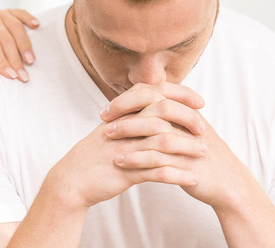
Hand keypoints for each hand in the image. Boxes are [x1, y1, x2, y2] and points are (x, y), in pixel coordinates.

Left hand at [0, 8, 38, 81]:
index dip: (1, 60)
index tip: (10, 75)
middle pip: (5, 37)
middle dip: (15, 58)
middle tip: (23, 75)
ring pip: (15, 27)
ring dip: (25, 45)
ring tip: (31, 61)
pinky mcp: (8, 12)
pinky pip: (20, 13)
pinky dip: (29, 18)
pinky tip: (37, 26)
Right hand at [43, 83, 206, 207]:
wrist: (71, 180)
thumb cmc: (94, 157)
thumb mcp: (111, 130)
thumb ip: (131, 118)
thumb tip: (156, 108)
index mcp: (122, 116)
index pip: (153, 93)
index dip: (179, 94)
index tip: (199, 102)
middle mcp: (123, 128)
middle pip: (161, 113)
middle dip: (187, 118)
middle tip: (203, 129)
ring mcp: (124, 149)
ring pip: (162, 142)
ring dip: (187, 147)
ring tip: (204, 153)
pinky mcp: (125, 172)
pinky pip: (157, 171)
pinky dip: (178, 175)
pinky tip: (193, 179)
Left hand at [103, 83, 253, 210]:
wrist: (227, 183)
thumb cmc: (200, 155)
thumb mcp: (186, 130)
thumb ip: (166, 116)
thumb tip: (138, 104)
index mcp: (188, 112)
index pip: (156, 93)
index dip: (130, 98)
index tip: (108, 108)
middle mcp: (190, 123)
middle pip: (156, 106)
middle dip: (127, 110)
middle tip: (104, 119)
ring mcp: (191, 144)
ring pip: (157, 131)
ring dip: (129, 132)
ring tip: (107, 136)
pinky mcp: (189, 166)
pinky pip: (160, 159)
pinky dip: (138, 158)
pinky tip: (120, 161)